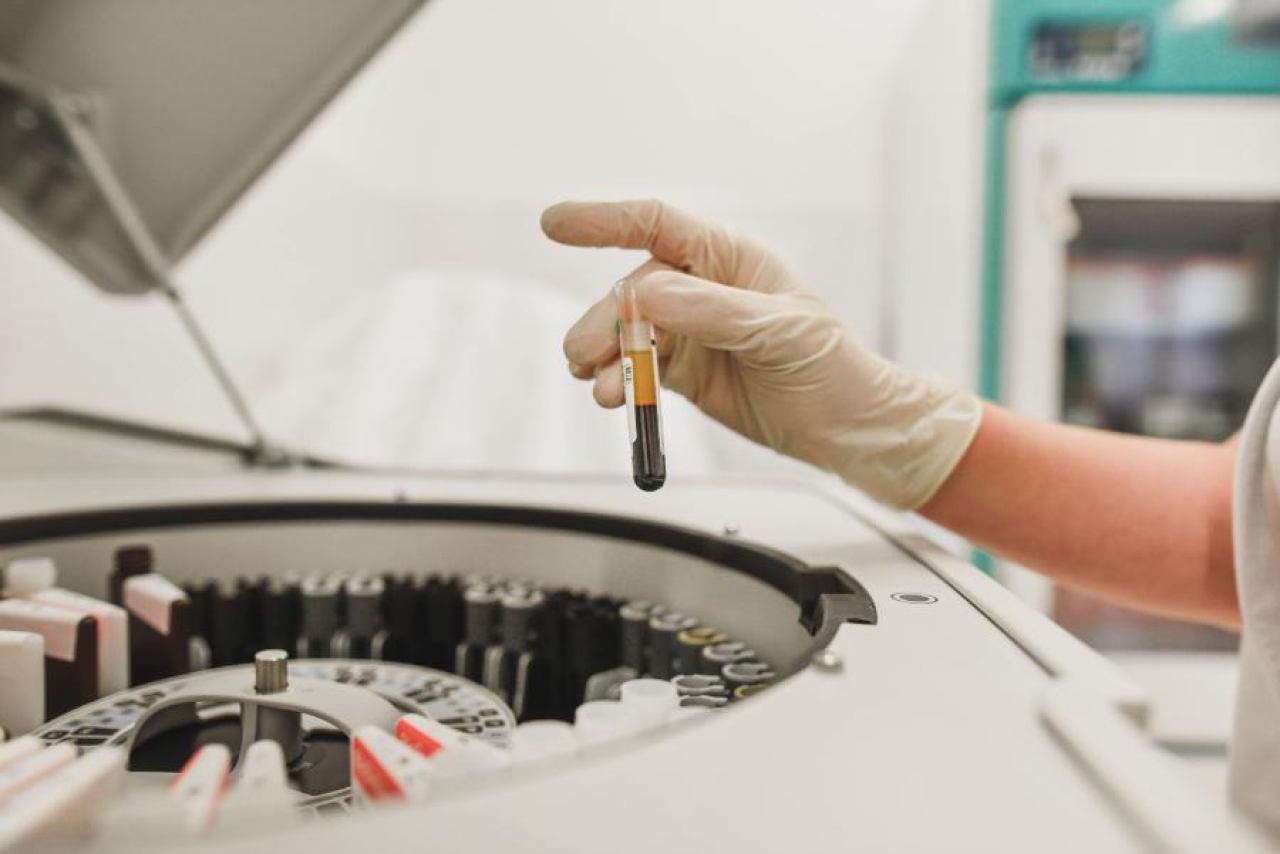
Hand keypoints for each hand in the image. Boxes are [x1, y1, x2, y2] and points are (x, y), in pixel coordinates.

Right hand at [542, 199, 980, 508]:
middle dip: (603, 320)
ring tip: (598, 386)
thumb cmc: (830, 367)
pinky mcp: (683, 370)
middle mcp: (704, 287)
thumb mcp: (779, 331)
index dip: (603, 220)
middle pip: (632, 290)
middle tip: (585, 355)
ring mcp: (690, 329)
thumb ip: (711, 311)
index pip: (657, 225)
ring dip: (603, 356)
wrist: (846, 429)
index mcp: (730, 259)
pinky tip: (610, 396)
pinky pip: (635, 368)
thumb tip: (646, 295)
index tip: (554, 223)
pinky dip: (616, 381)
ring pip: (626, 333)